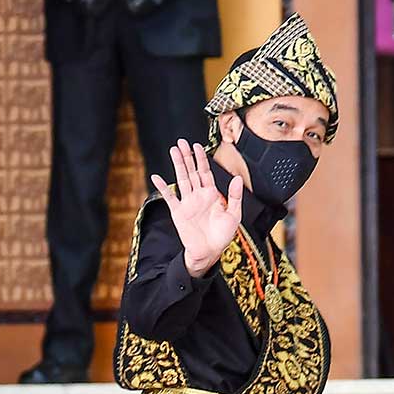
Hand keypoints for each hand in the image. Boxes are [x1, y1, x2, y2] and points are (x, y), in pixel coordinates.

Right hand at [151, 139, 242, 277]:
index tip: (197, 146)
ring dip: (178, 165)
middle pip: (191, 171)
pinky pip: (169, 197)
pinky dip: (163, 187)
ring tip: (173, 150)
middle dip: (187, 156)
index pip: (205, 172)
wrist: (210, 251)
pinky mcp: (178, 212)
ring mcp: (187, 202)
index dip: (201, 159)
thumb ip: (235, 196)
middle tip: (182, 142)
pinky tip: (156, 177)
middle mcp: (198, 195)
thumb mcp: (234, 215)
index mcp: (212, 194)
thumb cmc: (223, 235)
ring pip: (181, 179)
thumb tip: (237, 178)